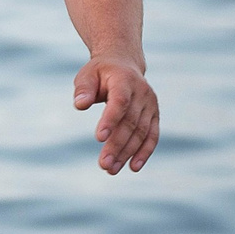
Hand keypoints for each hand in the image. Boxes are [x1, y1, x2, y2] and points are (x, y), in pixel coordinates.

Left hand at [73, 55, 158, 173]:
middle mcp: (142, 93)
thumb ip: (83, 89)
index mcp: (124, 80)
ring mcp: (150, 105)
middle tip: (103, 164)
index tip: (99, 138)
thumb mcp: (87, 75)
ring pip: (140, 132)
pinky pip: (152, 136)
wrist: (123, 64)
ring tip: (111, 169)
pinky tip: (133, 167)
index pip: (119, 102)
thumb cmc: (100, 73)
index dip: (110, 120)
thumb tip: (80, 105)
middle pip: (130, 122)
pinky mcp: (154, 115)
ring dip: (127, 153)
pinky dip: (144, 152)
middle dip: (117, 145)